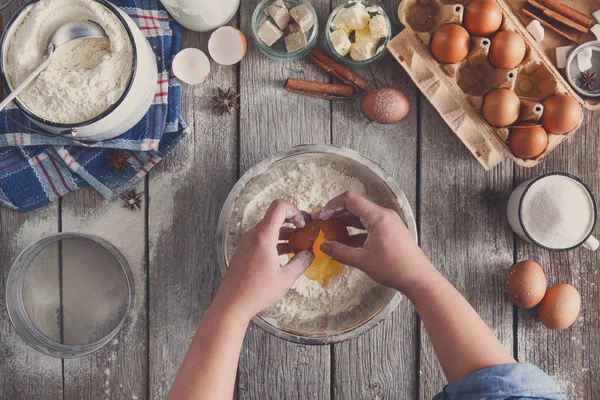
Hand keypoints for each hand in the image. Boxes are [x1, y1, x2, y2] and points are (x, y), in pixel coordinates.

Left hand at [216, 200, 313, 318]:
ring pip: (268, 228)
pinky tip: (284, 256)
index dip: (295, 211)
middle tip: (304, 234)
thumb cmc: (257, 291)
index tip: (303, 225)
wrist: (232, 304)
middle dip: (292, 223)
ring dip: (284, 234)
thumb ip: (301, 262)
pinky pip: (262, 239)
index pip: (279, 207)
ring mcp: (246, 243)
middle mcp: (253, 235)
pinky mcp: (244, 251)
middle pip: (274, 217)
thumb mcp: (286, 278)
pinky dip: (275, 242)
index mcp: (264, 236)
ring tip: (297, 247)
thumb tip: (309, 254)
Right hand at [312, 191, 430, 293]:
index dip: (332, 205)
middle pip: (355, 207)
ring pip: (362, 217)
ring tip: (331, 233)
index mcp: (378, 216)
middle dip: (337, 214)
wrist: (419, 279)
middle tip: (322, 224)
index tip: (321, 215)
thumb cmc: (395, 268)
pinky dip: (356, 232)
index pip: (350, 199)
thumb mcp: (363, 260)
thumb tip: (324, 246)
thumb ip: (340, 252)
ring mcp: (388, 223)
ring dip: (346, 224)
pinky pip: (369, 227)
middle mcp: (384, 215)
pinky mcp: (391, 232)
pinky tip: (346, 243)